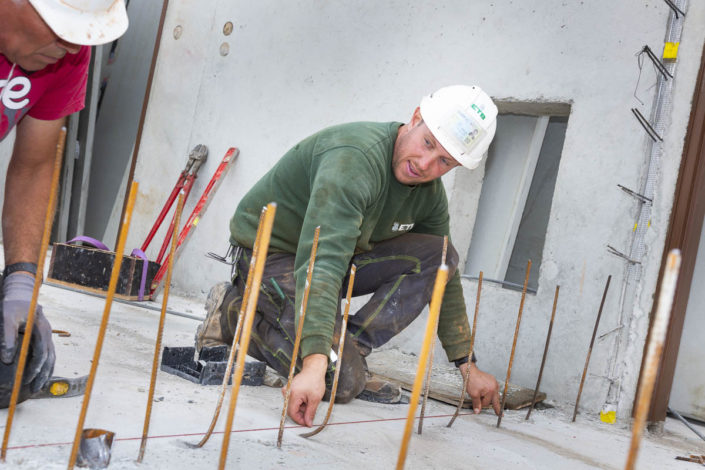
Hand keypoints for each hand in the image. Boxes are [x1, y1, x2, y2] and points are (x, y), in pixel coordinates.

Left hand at [1, 272, 55, 392]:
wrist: (22, 296)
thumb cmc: (12, 307)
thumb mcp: (7, 319)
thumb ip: (8, 338)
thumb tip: (6, 359)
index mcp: (41, 329)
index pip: (42, 352)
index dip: (35, 367)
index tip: (27, 378)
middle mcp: (48, 333)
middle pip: (50, 358)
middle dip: (43, 375)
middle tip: (33, 388)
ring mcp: (48, 336)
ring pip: (52, 358)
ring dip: (46, 373)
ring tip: (38, 387)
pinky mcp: (44, 338)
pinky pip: (49, 355)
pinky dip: (46, 366)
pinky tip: (40, 375)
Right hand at [281, 353, 326, 425]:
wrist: (314, 369)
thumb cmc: (315, 381)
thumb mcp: (315, 399)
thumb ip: (310, 412)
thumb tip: (308, 423)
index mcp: (293, 394)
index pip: (292, 413)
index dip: (300, 420)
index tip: (307, 423)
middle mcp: (287, 392)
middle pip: (292, 409)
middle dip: (301, 412)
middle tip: (311, 410)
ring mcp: (286, 389)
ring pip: (293, 405)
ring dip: (301, 407)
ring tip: (310, 401)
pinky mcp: (288, 388)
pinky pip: (292, 400)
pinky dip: (300, 402)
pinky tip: (306, 397)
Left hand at [460, 362, 500, 415]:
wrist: (470, 371)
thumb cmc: (472, 381)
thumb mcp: (473, 394)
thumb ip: (476, 404)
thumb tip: (477, 412)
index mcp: (491, 390)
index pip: (487, 402)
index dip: (481, 404)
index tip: (479, 407)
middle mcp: (495, 386)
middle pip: (495, 399)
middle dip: (496, 406)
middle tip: (500, 414)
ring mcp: (494, 382)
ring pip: (494, 394)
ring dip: (490, 398)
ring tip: (490, 401)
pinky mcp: (492, 379)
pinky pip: (493, 389)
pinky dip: (490, 392)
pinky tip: (486, 392)